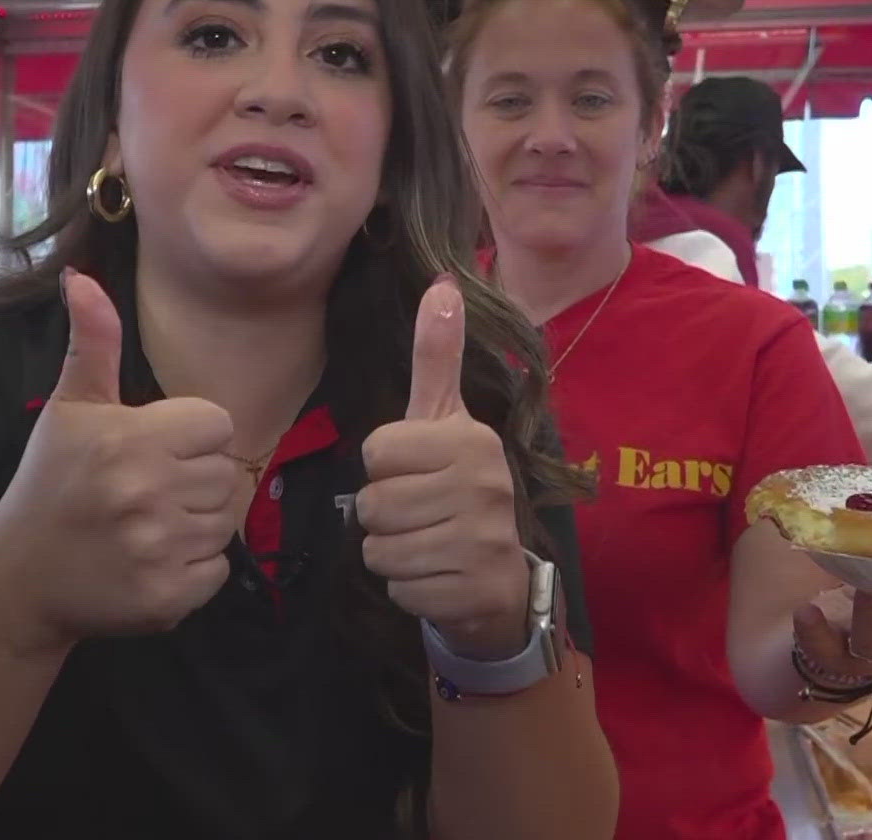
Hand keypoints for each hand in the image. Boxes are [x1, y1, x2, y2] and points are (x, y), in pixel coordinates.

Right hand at [0, 269, 248, 652]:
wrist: (19, 576)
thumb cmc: (50, 482)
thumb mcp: (70, 408)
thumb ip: (94, 342)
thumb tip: (82, 276)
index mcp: (133, 438)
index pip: (219, 426)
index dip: (190, 438)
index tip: (151, 452)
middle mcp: (149, 492)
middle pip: (227, 475)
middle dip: (194, 482)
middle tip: (145, 493)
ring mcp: (159, 548)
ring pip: (226, 523)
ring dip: (195, 526)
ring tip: (145, 526)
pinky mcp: (168, 597)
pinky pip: (217, 572)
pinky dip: (193, 571)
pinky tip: (149, 561)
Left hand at [358, 276, 529, 660]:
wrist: (499, 578)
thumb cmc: (458, 488)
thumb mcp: (445, 420)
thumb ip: (437, 356)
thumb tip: (442, 282)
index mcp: (470, 439)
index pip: (374, 452)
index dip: (383, 468)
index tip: (416, 474)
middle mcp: (484, 485)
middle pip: (371, 504)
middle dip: (383, 517)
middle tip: (419, 516)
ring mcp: (483, 540)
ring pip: (379, 549)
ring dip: (391, 554)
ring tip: (426, 544)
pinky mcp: (474, 590)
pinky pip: (398, 587)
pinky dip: (406, 588)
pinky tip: (435, 575)